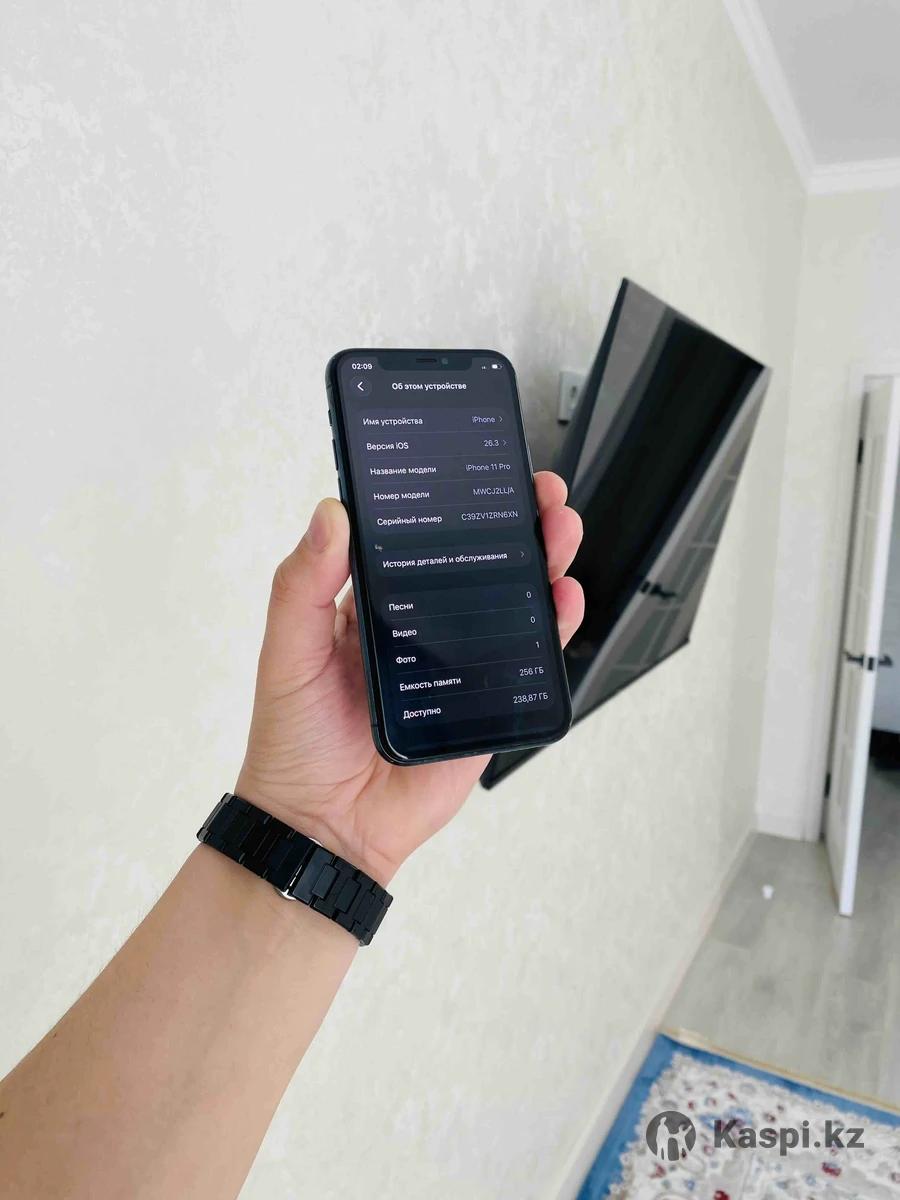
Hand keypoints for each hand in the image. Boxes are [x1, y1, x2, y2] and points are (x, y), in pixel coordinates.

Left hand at [236, 471, 583, 885]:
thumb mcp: (287, 651)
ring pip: (513, 604)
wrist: (323, 828)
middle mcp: (422, 627)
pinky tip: (563, 600)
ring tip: (559, 533)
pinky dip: (553, 628)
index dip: (455, 503)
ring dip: (543, 564)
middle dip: (516, 524)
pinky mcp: (485, 704)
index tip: (479, 468)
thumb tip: (328, 514)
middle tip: (539, 494)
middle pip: (480, 563)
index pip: (423, 540)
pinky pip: (528, 661)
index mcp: (375, 604)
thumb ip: (302, 585)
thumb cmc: (294, 741)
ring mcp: (459, 665)